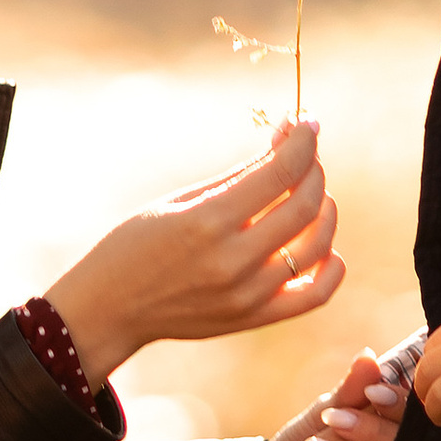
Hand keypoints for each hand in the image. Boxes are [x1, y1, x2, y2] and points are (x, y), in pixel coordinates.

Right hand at [45, 124, 341, 390]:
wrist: (110, 308)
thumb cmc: (135, 244)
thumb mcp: (179, 201)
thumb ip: (237, 177)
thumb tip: (285, 144)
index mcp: (207, 221)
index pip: (280, 172)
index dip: (303, 140)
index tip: (307, 122)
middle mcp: (232, 260)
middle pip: (304, 205)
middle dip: (313, 168)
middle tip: (305, 154)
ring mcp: (247, 294)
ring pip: (315, 245)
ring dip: (325, 209)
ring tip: (312, 193)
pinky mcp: (253, 317)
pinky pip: (313, 295)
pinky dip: (331, 268)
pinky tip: (325, 246)